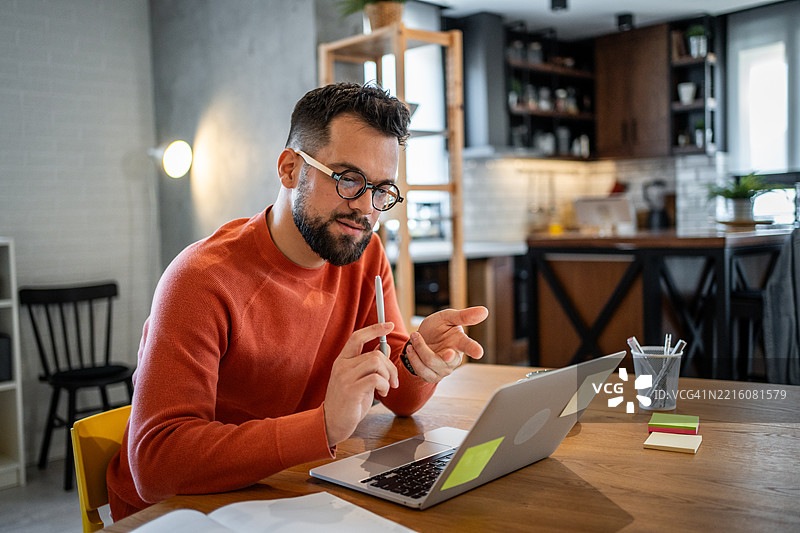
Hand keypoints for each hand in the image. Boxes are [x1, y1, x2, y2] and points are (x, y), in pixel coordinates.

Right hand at [323, 322, 398, 446]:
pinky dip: (385, 385)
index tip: (389, 325)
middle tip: (393, 381)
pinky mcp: (351, 390)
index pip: (357, 337)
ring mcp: (345, 377)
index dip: (375, 329)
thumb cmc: (348, 401)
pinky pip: (376, 378)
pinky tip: (382, 393)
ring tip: (386, 388)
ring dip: (388, 376)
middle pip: (375, 353)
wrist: (333, 423)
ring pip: (377, 363)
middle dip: (390, 366)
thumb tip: (385, 346)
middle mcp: (341, 366)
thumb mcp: (359, 379)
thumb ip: (369, 363)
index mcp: (342, 360)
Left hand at [405, 306, 488, 382]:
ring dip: (417, 348)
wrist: (421, 338)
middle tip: (418, 337)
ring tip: (414, 336)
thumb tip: (484, 311)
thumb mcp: (447, 317)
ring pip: (429, 363)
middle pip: (447, 359)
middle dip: (433, 352)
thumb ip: (463, 316)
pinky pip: (421, 371)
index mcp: (461, 343)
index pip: (469, 346)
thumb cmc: (438, 328)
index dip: (474, 349)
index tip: (479, 352)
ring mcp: (443, 369)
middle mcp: (454, 359)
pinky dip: (413, 357)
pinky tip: (412, 348)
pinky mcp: (432, 377)